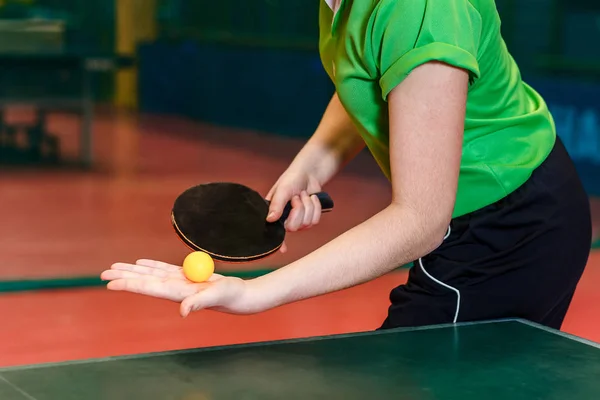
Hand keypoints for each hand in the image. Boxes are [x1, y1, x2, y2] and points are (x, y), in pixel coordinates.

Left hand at [100, 259, 260, 316]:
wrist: (242, 296)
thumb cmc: (232, 296)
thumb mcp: (217, 295)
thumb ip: (200, 302)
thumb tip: (183, 311)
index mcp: (178, 293)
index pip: (148, 288)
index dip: (128, 284)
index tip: (109, 284)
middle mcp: (175, 288)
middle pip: (144, 280)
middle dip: (123, 276)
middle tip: (102, 274)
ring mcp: (180, 282)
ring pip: (151, 273)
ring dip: (133, 269)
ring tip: (115, 266)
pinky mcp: (187, 276)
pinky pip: (164, 269)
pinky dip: (151, 265)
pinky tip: (141, 263)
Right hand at [265, 168, 323, 252]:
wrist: (309, 174)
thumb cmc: (292, 179)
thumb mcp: (283, 190)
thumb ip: (276, 204)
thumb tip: (270, 219)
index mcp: (274, 213)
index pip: (274, 231)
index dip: (278, 242)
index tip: (282, 250)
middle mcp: (285, 219)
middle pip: (294, 227)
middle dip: (299, 209)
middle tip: (296, 197)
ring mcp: (298, 220)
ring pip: (306, 223)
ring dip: (308, 206)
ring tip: (303, 195)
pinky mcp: (310, 218)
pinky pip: (315, 220)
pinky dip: (315, 207)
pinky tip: (311, 198)